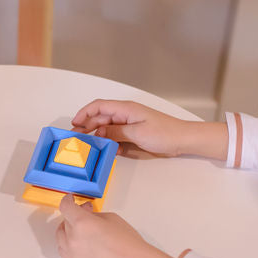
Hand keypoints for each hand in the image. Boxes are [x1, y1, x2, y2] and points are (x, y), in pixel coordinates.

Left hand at [55, 195, 175, 257]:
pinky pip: (63, 249)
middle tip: (87, 212)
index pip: (65, 207)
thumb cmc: (127, 242)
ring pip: (61, 235)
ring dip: (68, 228)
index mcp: (82, 223)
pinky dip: (66, 242)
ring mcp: (74, 252)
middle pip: (66, 220)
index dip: (67, 201)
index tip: (70, 199)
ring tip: (81, 226)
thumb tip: (85, 214)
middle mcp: (74, 238)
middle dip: (75, 214)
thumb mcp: (110, 218)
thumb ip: (92, 215)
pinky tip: (76, 239)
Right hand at [71, 99, 227, 159]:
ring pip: (106, 129)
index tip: (74, 123)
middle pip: (100, 118)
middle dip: (86, 127)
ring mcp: (128, 125)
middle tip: (75, 139)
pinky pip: (115, 138)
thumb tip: (99, 133)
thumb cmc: (165, 133)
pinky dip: (108, 144)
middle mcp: (125, 115)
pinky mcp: (132, 135)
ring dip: (97, 137)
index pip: (99, 106)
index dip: (84, 113)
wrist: (182, 140)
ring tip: (86, 147)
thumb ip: (116, 132)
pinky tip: (106, 151)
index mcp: (125, 109)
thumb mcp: (138, 133)